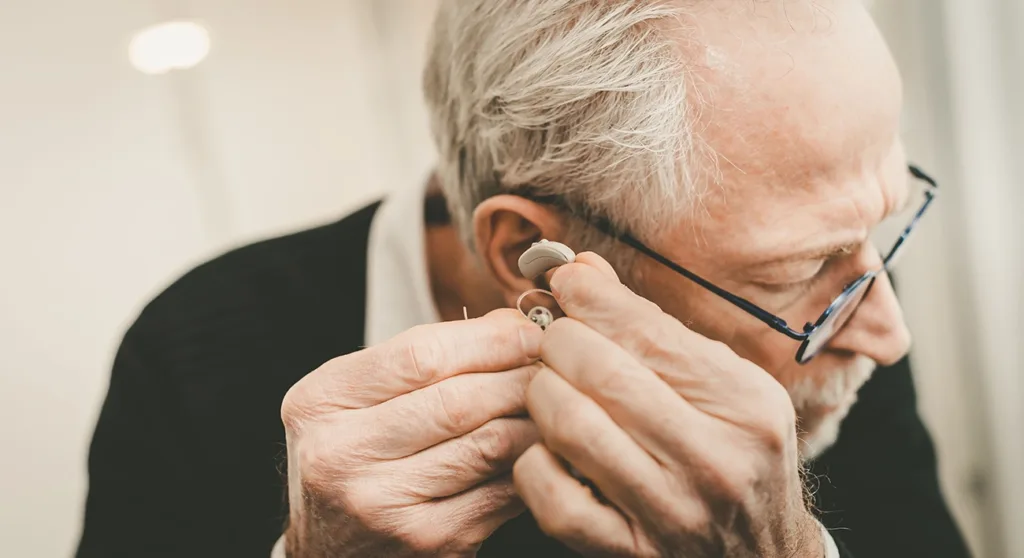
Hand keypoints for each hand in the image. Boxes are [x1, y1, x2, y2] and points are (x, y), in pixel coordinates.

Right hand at [281, 309, 542, 556]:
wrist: (320, 546)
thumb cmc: (349, 456)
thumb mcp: (357, 395)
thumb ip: (424, 357)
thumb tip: (510, 324)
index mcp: (321, 401)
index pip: (420, 356)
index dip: (488, 339)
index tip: (527, 331)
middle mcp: (342, 455)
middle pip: (459, 400)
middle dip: (520, 375)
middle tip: (554, 363)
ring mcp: (383, 505)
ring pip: (489, 446)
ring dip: (533, 418)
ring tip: (554, 400)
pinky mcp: (428, 541)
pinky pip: (501, 491)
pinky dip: (530, 463)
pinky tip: (540, 447)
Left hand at [513, 254, 821, 557]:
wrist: (762, 557)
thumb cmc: (735, 457)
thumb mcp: (725, 388)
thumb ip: (656, 330)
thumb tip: (581, 270)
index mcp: (745, 405)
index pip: (649, 332)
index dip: (593, 298)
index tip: (565, 279)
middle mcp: (713, 458)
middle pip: (603, 372)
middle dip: (560, 341)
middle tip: (553, 338)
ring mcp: (670, 511)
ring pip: (571, 425)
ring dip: (543, 392)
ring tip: (549, 385)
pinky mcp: (629, 551)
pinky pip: (552, 496)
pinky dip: (534, 462)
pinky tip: (549, 449)